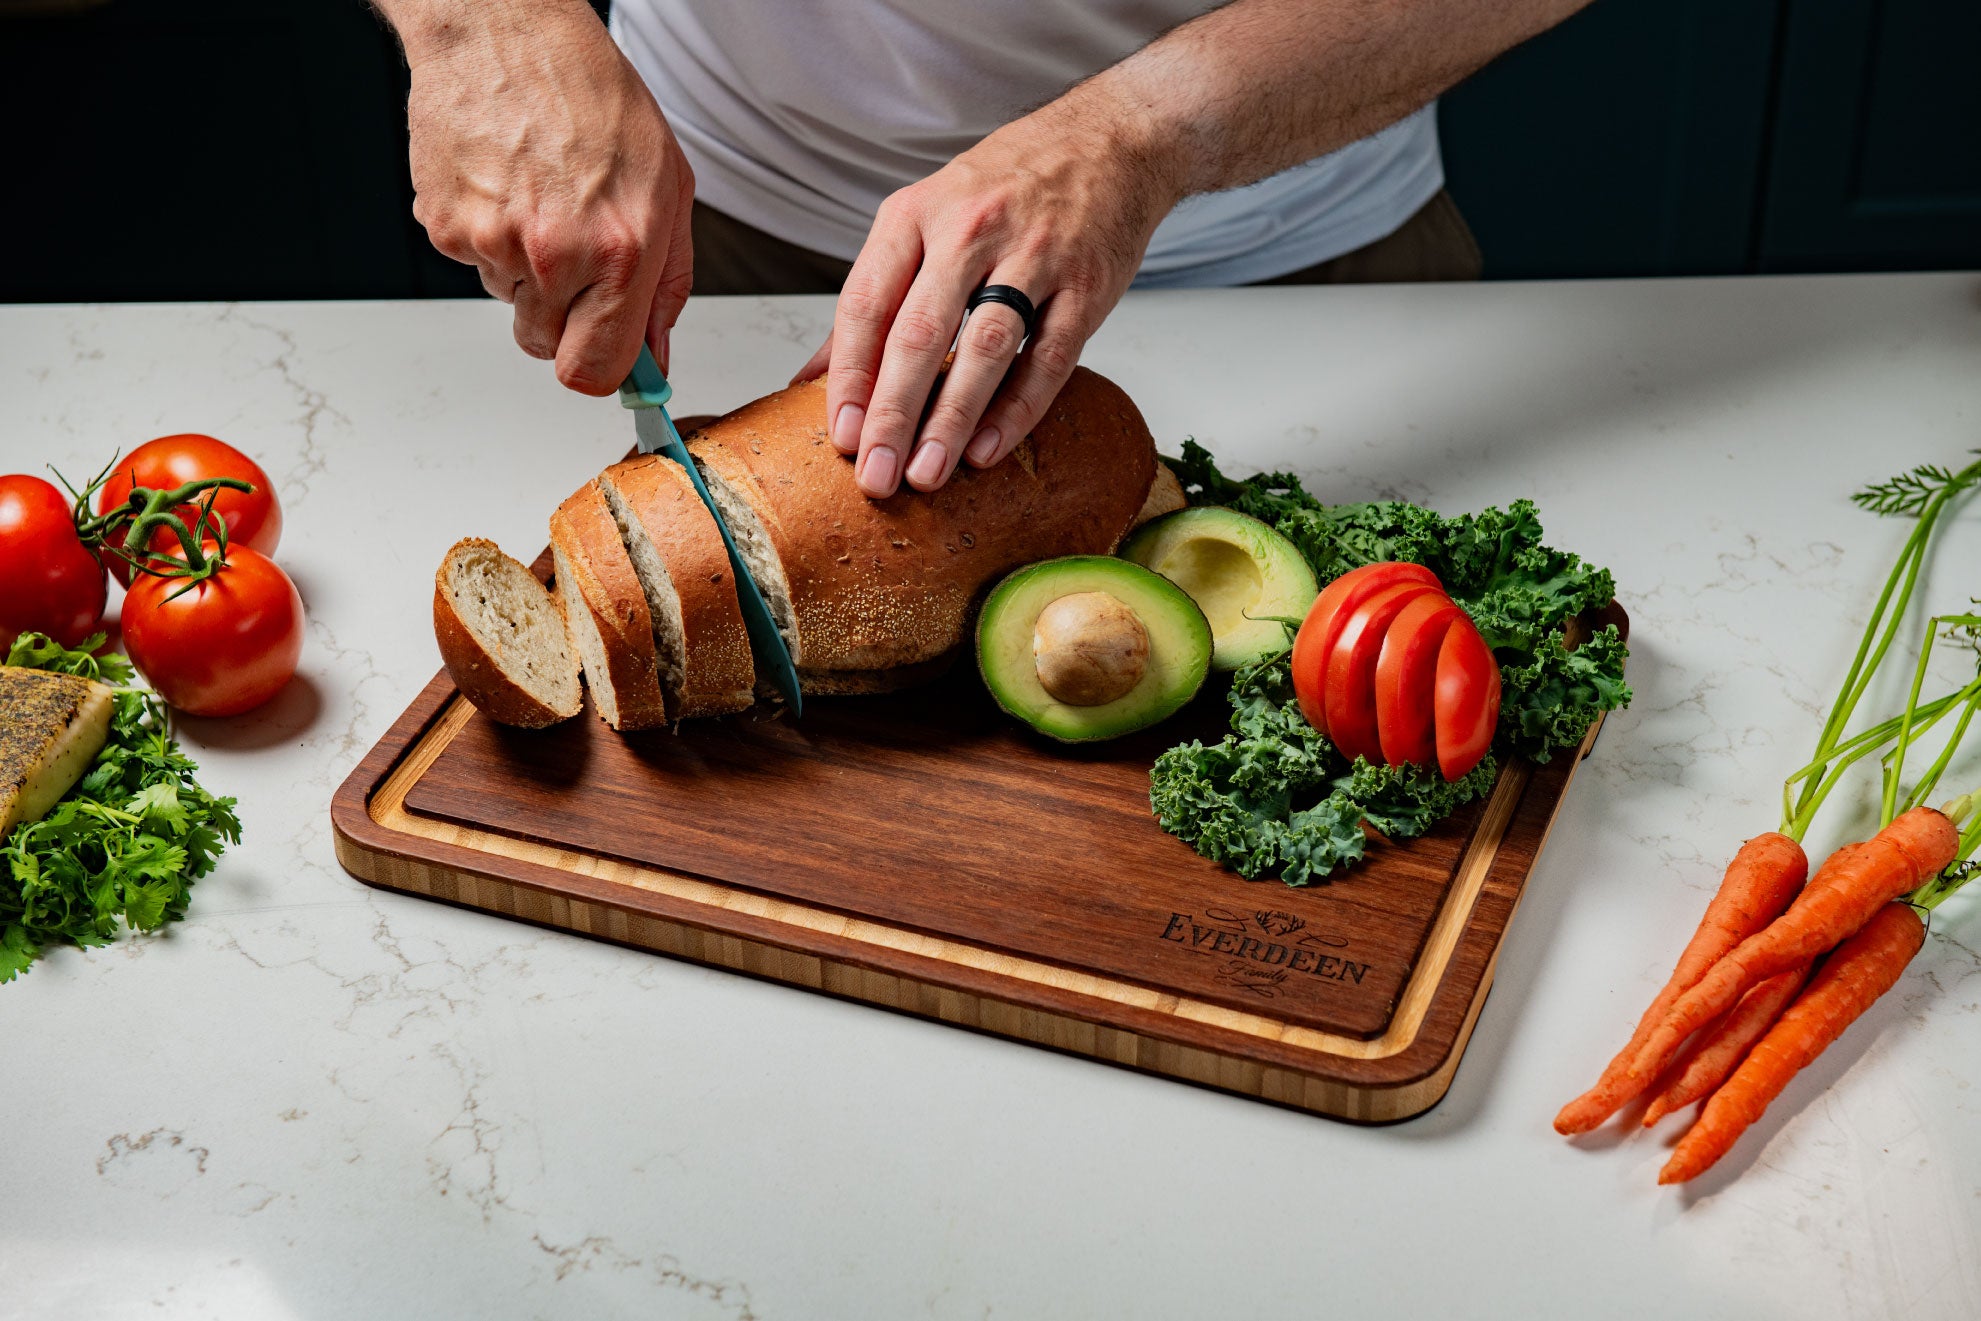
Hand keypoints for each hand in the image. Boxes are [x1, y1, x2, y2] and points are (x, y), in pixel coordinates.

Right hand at [402, 5, 694, 393]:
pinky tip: (505, 183)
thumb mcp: (667, 187)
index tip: (607, 359)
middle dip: (564, 315)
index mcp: (620, 250)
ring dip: (525, 269)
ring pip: (510, 303)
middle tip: (573, 250)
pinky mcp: (443, 227)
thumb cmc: (590, 93)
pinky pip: (472, 264)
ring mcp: (492, 242)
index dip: (602, 370)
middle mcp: (554, 254)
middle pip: (547, 348)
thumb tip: (654, 356)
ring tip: (540, 196)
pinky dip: (487, 235)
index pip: (597, 371)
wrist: (504, 28)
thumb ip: (665, 284)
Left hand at [797, 92, 1179, 496]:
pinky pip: (1048, 357)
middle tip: (875, 475)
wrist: (1108, 140)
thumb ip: (875, 297)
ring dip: (952, 418)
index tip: (839, 434)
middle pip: (919, 332)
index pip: (867, 302)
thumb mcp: (924, 219)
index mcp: (916, 215)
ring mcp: (1034, 256)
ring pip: (984, 347)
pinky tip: (988, 449)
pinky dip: (1017, 409)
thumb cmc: (1005, 188)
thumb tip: (811, 377)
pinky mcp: (1086, 284)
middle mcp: (970, 230)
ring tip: (927, 473)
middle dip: (893, 412)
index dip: (849, 374)